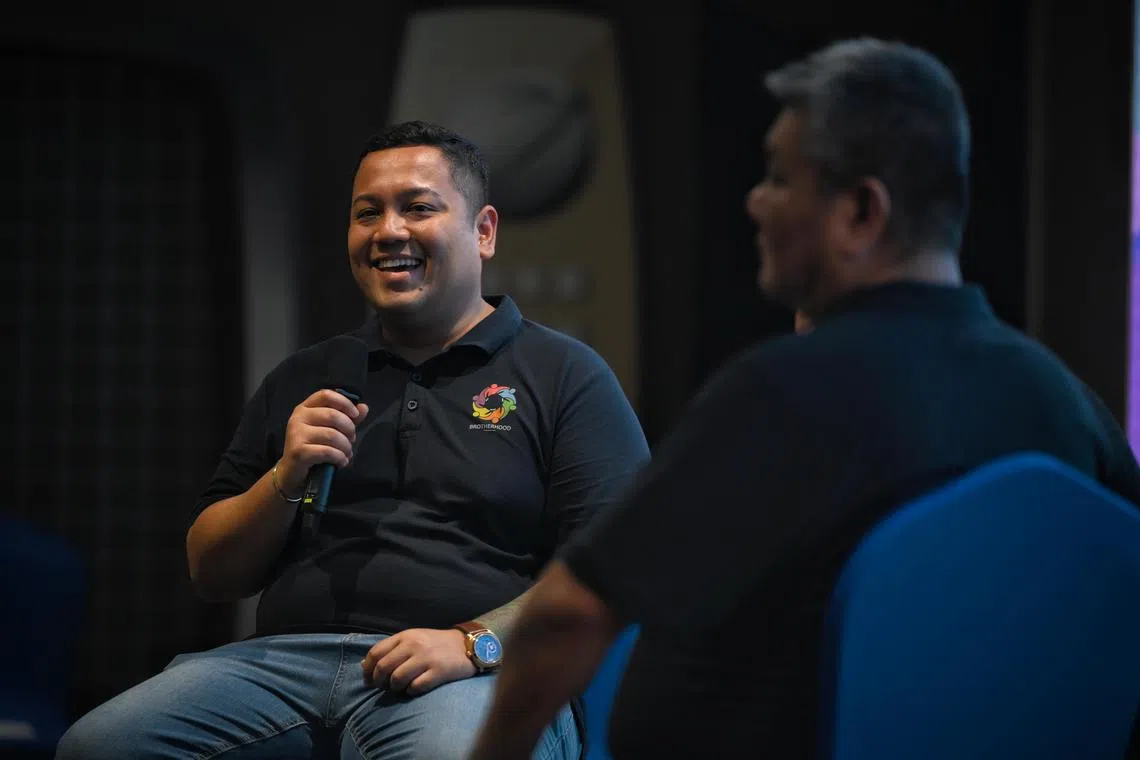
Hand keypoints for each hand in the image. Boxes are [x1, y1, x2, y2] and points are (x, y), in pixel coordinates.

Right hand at [276, 389, 368, 496]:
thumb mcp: (329, 429)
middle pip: (332, 415)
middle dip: (349, 429)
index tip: (355, 415)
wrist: (292, 471)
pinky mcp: (298, 451)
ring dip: (346, 446)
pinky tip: (342, 462)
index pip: (326, 395)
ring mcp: (296, 434)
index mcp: (305, 407)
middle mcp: (298, 417)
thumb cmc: (312, 447)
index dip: (344, 403)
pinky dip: (340, 458)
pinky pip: (327, 451)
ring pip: (332, 435)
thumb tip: (364, 408)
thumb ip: (346, 418)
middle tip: (351, 440)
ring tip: (347, 453)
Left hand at [361, 628, 475, 695]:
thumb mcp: (413, 640)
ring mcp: (427, 658)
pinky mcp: (438, 672)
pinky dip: (411, 691)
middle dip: (379, 682)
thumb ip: (390, 650)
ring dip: (395, 688)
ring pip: (397, 679)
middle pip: (384, 667)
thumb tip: (364, 665)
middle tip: (384, 687)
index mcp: (405, 636)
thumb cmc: (436, 644)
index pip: (376, 652)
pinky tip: (415, 688)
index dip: (368, 670)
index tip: (369, 680)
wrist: (467, 645)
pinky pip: (415, 687)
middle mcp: (414, 645)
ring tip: (401, 688)